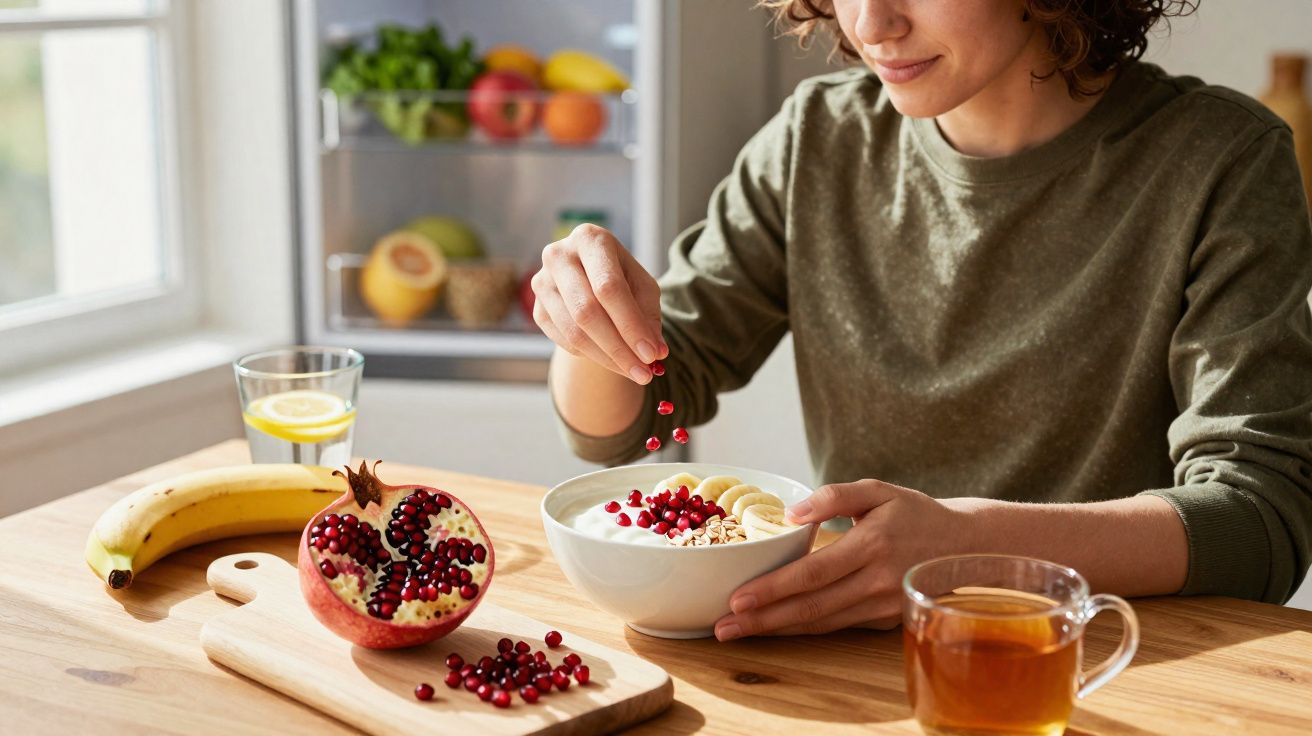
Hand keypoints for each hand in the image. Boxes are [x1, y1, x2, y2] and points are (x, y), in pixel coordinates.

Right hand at [532, 224, 666, 383]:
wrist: (589, 278)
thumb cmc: (622, 278)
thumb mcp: (643, 289)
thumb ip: (649, 317)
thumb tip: (656, 353)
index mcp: (590, 239)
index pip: (609, 287)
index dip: (631, 324)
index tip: (652, 355)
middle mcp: (559, 255)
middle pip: (587, 311)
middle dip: (619, 348)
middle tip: (644, 373)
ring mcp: (542, 282)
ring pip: (574, 332)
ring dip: (607, 358)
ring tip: (634, 371)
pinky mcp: (536, 308)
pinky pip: (564, 341)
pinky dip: (591, 356)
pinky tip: (611, 358)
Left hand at [714, 479, 971, 639]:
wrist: (965, 546)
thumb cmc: (915, 513)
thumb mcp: (878, 490)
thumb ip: (835, 496)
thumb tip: (793, 512)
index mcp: (872, 545)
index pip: (812, 573)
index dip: (773, 589)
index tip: (738, 597)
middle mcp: (877, 582)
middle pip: (811, 608)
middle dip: (763, 620)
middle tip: (725, 626)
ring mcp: (882, 606)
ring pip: (821, 624)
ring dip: (777, 630)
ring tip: (740, 631)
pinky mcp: (885, 620)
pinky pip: (837, 626)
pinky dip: (804, 630)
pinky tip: (776, 627)